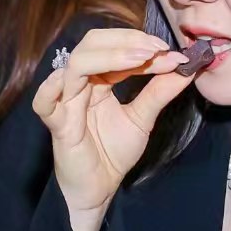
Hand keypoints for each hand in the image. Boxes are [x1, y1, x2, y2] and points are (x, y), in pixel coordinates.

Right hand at [33, 28, 193, 230]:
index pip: (115, 48)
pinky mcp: (57, 125)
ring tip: (140, 59)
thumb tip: (185, 67)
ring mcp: (66, 102)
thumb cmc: (113, 153)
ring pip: (76, 64)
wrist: (100, 189)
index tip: (170, 51)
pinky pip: (44, 102)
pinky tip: (77, 80)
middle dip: (125, 41)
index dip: (140, 44)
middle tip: (156, 48)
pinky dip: (52, 87)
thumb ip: (159, 92)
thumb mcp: (142, 118)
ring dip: (109, 56)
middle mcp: (81, 85)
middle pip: (92, 44)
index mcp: (98, 81)